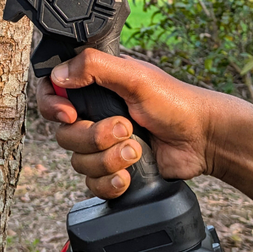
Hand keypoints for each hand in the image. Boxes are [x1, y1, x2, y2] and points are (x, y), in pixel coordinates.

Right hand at [36, 49, 227, 198]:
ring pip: (78, 162)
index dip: (52, 106)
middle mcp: (94, 115)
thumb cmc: (175, 102)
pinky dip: (110, 182)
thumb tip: (58, 75)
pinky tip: (128, 176)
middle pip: (64, 134)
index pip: (51, 93)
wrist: (202, 140)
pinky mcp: (113, 169)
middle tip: (125, 128)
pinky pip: (92, 184)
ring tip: (136, 151)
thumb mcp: (135, 76)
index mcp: (94, 86)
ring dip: (108, 160)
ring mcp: (103, 144)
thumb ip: (95, 67)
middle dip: (94, 137)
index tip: (70, 114)